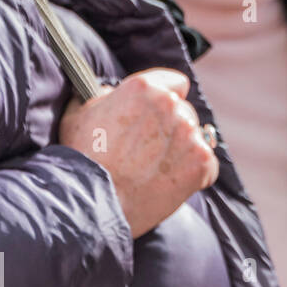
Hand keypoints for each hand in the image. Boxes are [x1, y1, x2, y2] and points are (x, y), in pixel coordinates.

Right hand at [59, 68, 218, 238]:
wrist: (91, 202)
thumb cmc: (81, 158)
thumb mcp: (80, 112)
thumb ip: (105, 95)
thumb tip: (114, 92)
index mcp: (145, 88)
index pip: (176, 84)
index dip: (166, 99)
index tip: (157, 115)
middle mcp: (172, 106)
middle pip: (185, 112)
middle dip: (171, 129)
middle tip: (148, 151)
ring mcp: (190, 134)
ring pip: (195, 138)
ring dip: (181, 151)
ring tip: (154, 170)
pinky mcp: (202, 162)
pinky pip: (206, 165)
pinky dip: (194, 175)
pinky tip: (168, 184)